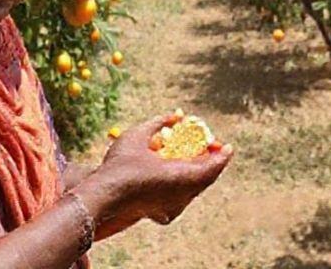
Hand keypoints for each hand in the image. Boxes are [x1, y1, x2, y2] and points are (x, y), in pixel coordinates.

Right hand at [92, 115, 232, 234]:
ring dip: (198, 172)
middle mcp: (181, 196)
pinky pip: (182, 197)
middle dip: (210, 161)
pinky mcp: (164, 215)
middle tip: (210, 146)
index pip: (212, 168)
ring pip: (194, 189)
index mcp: (180, 177)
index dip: (222, 156)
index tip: (228, 146)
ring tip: (195, 156)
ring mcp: (173, 208)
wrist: (102, 197)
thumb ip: (159, 122)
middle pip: (205, 179)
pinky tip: (178, 172)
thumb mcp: (137, 135)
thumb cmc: (119, 165)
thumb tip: (175, 115)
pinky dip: (184, 183)